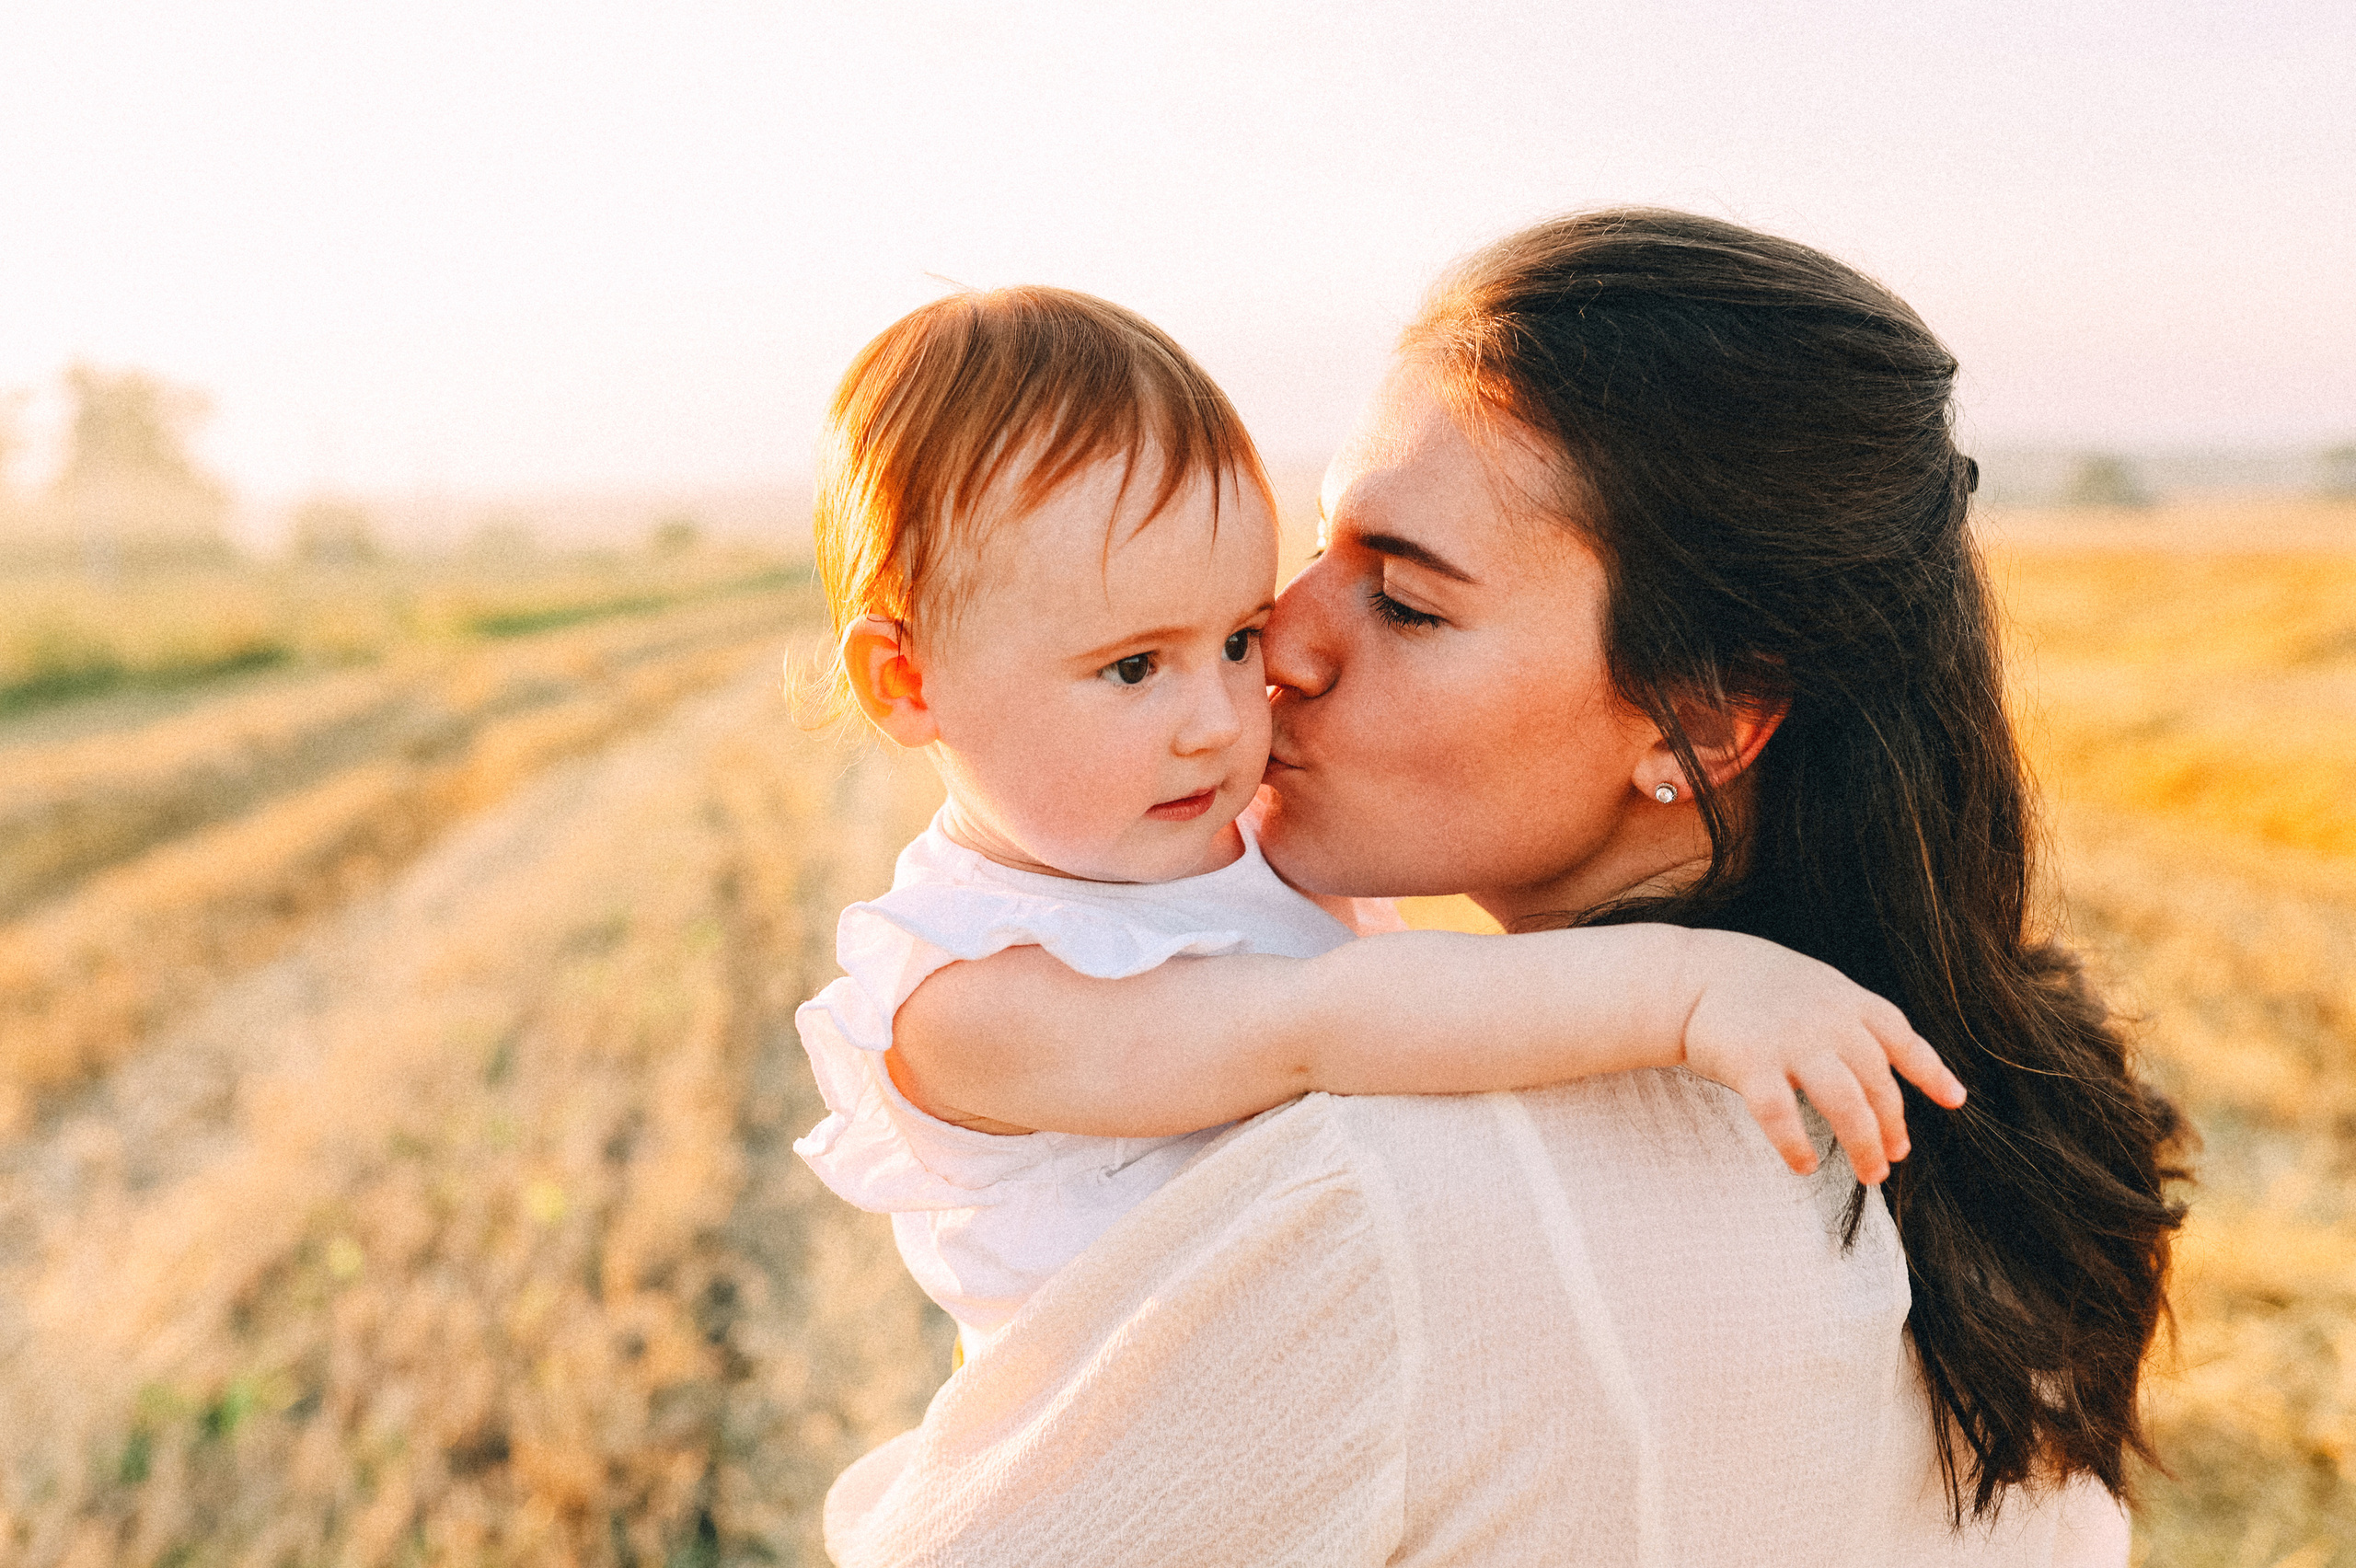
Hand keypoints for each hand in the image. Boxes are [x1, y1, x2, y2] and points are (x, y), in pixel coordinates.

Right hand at [1677, 931, 1964, 1183]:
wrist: (1689, 973)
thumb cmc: (1754, 986)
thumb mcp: (1815, 987)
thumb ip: (1850, 1020)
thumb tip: (1881, 1070)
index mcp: (1847, 1001)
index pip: (1902, 1039)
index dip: (1930, 1072)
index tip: (1953, 1101)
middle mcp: (1828, 1021)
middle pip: (1877, 1084)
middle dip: (1891, 1126)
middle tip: (1892, 1157)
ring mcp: (1791, 1042)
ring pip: (1845, 1104)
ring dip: (1863, 1144)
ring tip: (1871, 1174)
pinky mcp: (1751, 1063)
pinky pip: (1782, 1115)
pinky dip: (1796, 1144)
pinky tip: (1804, 1165)